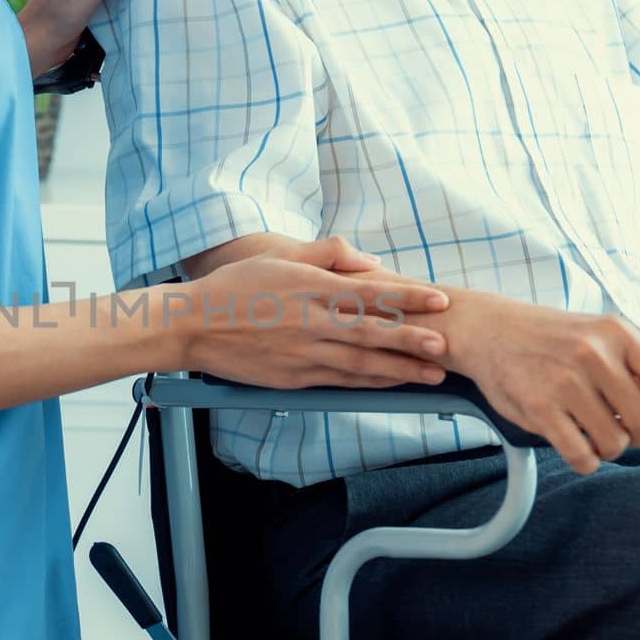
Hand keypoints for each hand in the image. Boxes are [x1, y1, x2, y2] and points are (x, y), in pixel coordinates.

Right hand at [177, 240, 451, 389]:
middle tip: (446, 346)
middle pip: (371, 333)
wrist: (193, 325)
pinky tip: (391, 384)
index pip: (369, 292)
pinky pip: (340, 381)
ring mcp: (302, 353)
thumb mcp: (280, 257)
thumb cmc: (235, 287)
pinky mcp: (293, 378)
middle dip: (412, 340)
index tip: (439, 298)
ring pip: (360, 363)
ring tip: (432, 374)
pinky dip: (369, 383)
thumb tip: (370, 261)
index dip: (408, 297)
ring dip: (399, 370)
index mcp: (309, 288)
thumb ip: (328, 254)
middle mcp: (310, 322)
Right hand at [423, 294, 639, 474]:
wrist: (491, 330)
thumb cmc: (553, 338)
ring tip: (598, 438)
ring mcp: (564, 381)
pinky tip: (580, 451)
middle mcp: (593, 354)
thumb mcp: (604, 340)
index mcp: (616, 333)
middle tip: (625, 432)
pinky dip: (587, 462)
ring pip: (614, 441)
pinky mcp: (539, 408)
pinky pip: (580, 454)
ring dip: (612, 449)